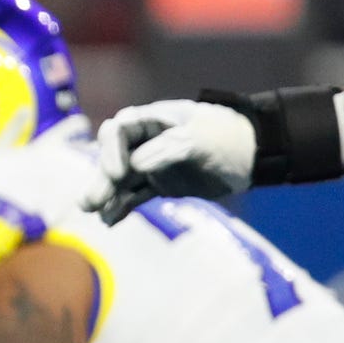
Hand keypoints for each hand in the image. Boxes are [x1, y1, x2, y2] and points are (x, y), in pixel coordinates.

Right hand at [86, 97, 260, 222]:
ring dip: (107, 196)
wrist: (253, 157)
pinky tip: (111, 221)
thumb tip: (136, 166)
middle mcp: (146, 141)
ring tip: (95, 213)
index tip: (119, 173)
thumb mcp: (199, 139)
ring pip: (121, 180)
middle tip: (90, 203)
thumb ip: (167, 149)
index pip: (120, 130)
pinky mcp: (159, 185)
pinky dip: (122, 207)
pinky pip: (135, 196)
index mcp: (153, 121)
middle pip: (114, 157)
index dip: (111, 150)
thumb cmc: (226, 138)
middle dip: (102, 179)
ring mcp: (152, 164)